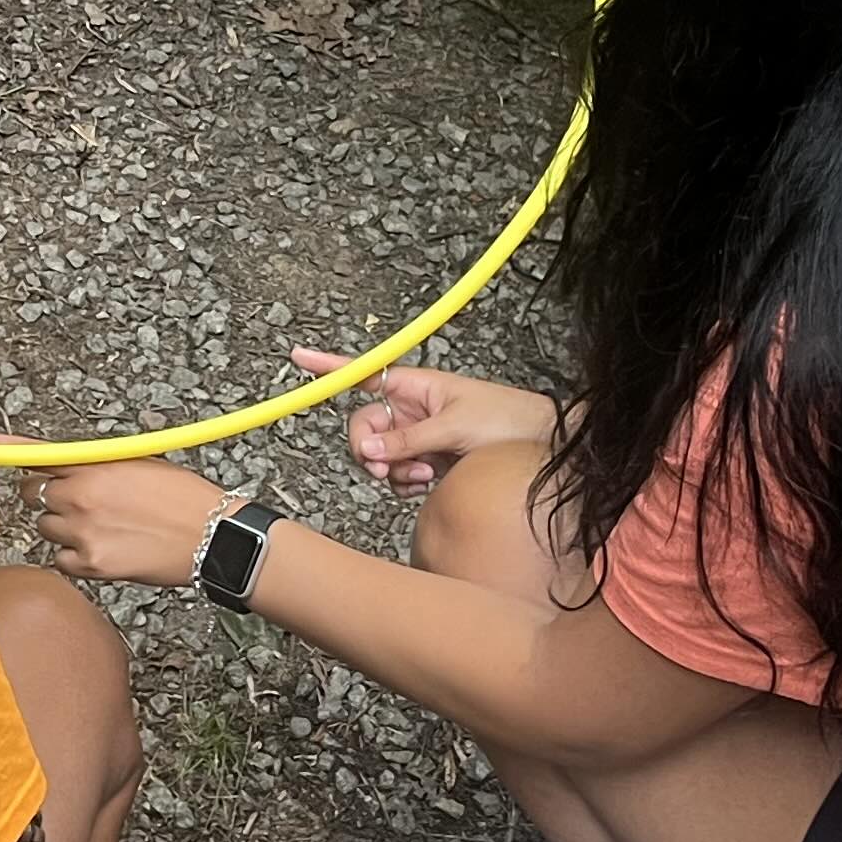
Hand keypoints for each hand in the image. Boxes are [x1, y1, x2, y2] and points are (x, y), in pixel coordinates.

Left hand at [31, 462, 236, 590]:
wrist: (211, 537)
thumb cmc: (181, 497)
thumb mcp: (137, 463)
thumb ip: (94, 466)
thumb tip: (66, 470)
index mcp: (92, 464)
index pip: (33, 452)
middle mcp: (80, 496)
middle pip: (32, 494)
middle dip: (47, 496)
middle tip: (80, 503)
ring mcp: (81, 532)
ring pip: (45, 528)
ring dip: (64, 528)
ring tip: (106, 529)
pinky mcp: (89, 565)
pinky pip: (61, 559)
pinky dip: (75, 558)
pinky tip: (107, 551)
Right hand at [291, 350, 556, 494]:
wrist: (542, 447)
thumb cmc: (506, 421)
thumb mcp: (455, 427)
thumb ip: (410, 439)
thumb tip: (368, 448)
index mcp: (417, 386)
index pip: (366, 372)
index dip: (332, 365)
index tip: (299, 356)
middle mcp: (413, 410)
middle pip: (365, 425)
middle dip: (371, 448)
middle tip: (385, 465)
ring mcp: (420, 437)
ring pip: (380, 456)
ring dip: (392, 471)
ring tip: (422, 476)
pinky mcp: (429, 463)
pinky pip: (398, 475)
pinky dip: (405, 484)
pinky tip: (427, 484)